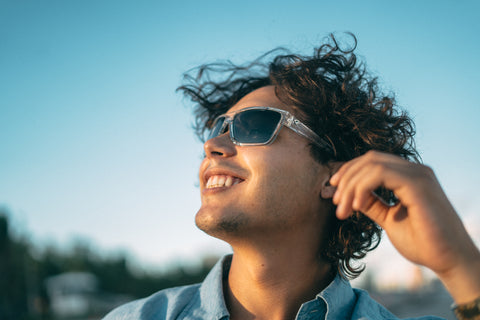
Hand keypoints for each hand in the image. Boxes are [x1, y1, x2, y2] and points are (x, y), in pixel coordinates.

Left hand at [329, 150, 479, 302]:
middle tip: (335, 202)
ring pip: (372, 164)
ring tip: (343, 209)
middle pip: (369, 159)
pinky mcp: (418, 184)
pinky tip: (357, 206)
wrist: (449, 261)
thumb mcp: (388, 219)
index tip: (334, 192)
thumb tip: (350, 195)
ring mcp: (418, 174)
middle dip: (346, 178)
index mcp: (408, 176)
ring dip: (351, 185)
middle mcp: (414, 170)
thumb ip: (372, 204)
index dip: (349, 172)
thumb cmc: (424, 242)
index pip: (372, 161)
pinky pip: (380, 174)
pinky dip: (362, 187)